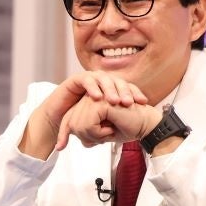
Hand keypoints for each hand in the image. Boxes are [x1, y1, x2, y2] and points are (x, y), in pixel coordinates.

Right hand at [19, 72, 148, 158]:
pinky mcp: (76, 80)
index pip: (126, 87)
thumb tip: (138, 127)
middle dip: (124, 91)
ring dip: (110, 89)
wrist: (61, 121)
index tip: (143, 103)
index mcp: (111, 89)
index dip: (135, 93)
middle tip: (129, 102)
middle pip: (117, 81)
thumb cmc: (83, 122)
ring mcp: (89, 79)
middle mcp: (102, 82)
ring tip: (114, 101)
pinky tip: (97, 97)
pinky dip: (92, 87)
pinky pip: (86, 80)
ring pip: (103, 79)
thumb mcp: (104, 123)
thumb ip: (118, 121)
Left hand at [57, 98, 162, 151]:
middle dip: (85, 137)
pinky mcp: (100, 102)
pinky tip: (111, 128)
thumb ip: (87, 133)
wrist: (145, 125)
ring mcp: (94, 98)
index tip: (59, 148)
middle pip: (71, 124)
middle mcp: (89, 98)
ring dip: (94, 136)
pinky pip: (87, 125)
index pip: (69, 119)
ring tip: (109, 131)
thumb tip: (70, 138)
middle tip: (103, 137)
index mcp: (89, 103)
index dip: (63, 134)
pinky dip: (98, 133)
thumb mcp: (102, 133)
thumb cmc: (127, 127)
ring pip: (78, 125)